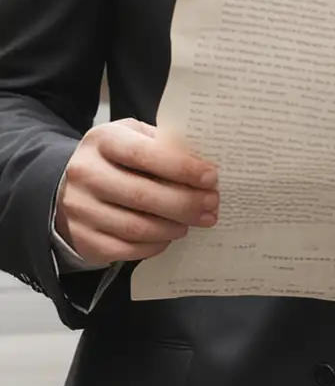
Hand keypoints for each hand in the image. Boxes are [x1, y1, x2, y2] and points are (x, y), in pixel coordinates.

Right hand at [56, 119, 218, 266]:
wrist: (72, 185)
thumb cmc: (118, 158)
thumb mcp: (137, 137)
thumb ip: (166, 145)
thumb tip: (205, 164)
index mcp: (103, 140)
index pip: (144, 154)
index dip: (181, 167)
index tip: (211, 177)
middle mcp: (85, 174)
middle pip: (141, 194)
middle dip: (185, 202)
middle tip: (211, 204)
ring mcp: (79, 209)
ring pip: (135, 226)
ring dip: (173, 226)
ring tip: (196, 220)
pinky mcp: (81, 238)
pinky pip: (123, 248)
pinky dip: (154, 245)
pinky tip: (170, 235)